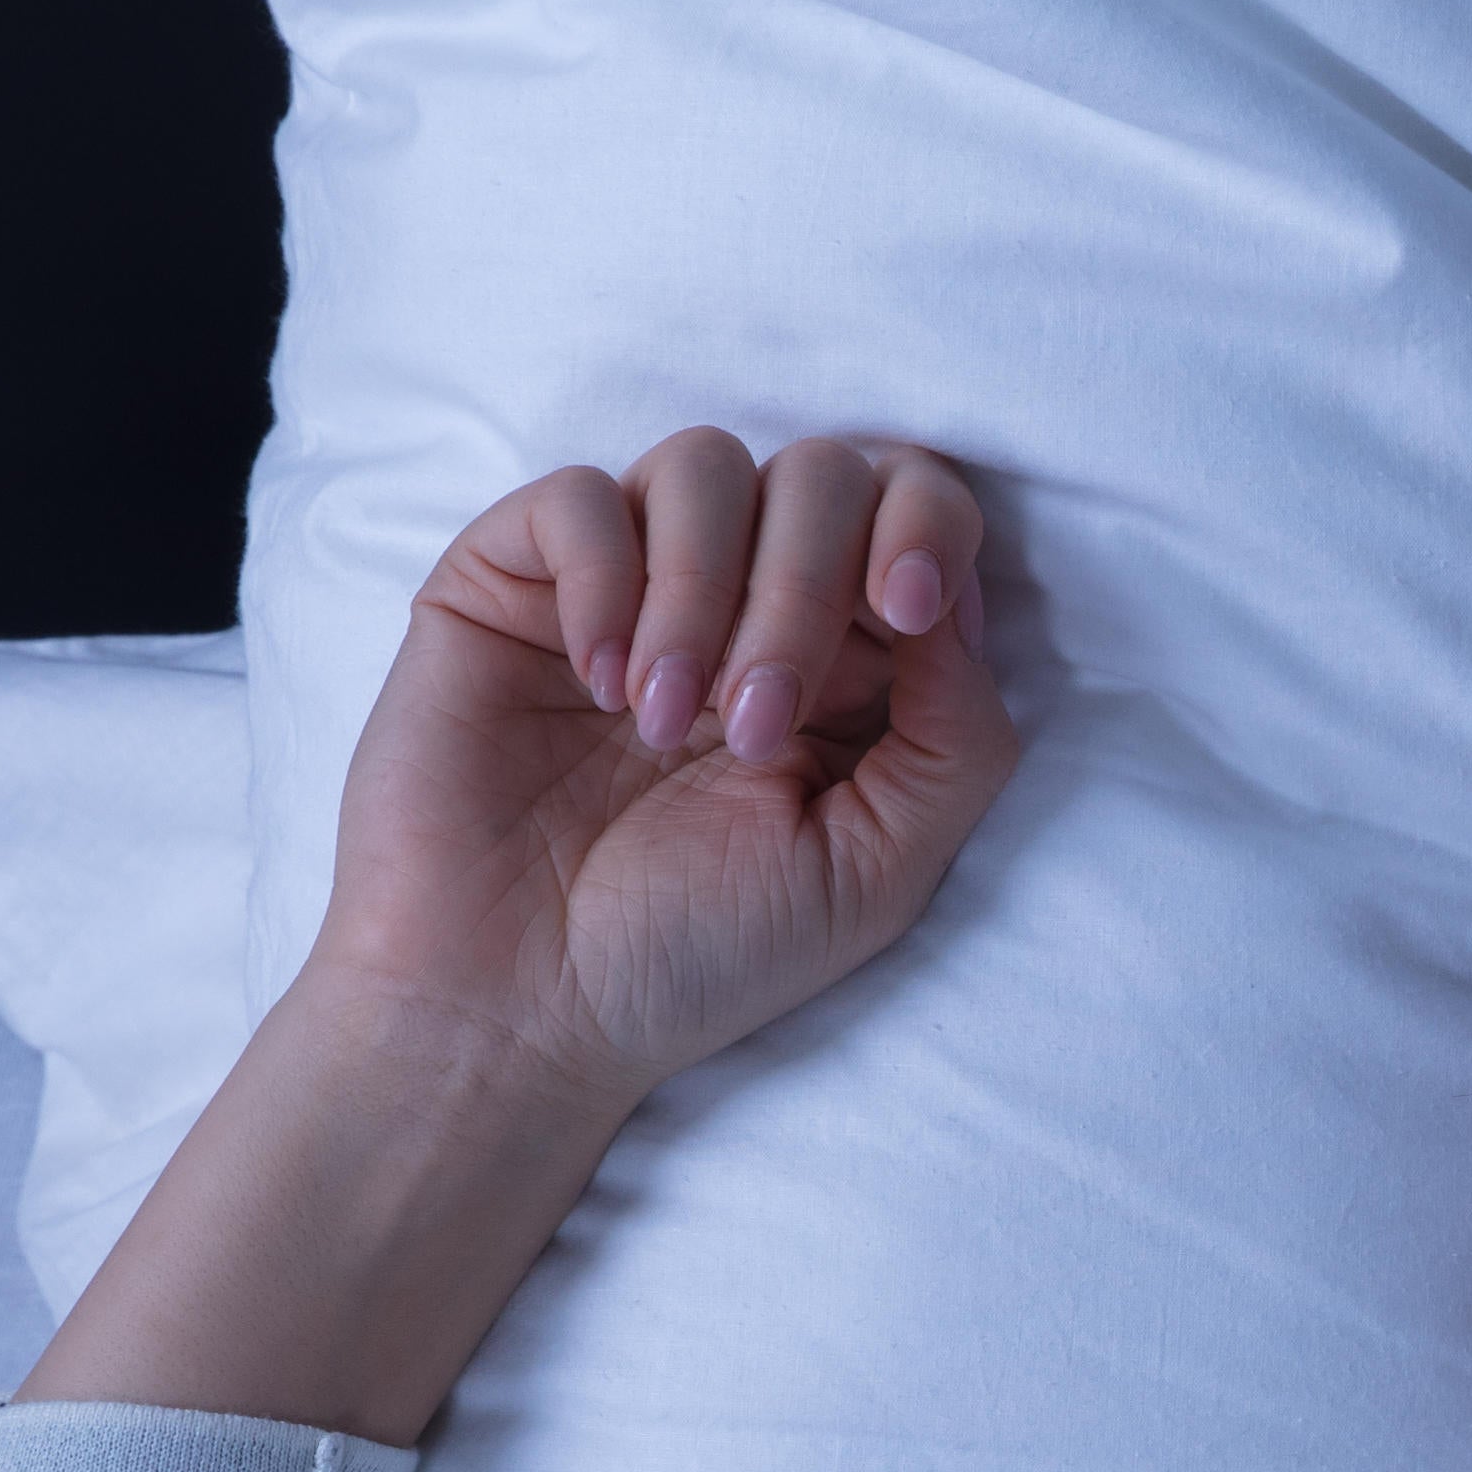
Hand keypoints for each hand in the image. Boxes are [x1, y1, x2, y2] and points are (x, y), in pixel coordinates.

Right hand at [315, 424, 1019, 1107]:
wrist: (516, 1007)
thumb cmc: (694, 952)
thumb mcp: (878, 868)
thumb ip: (957, 736)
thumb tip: (957, 599)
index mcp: (848, 664)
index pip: (913, 510)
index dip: (926, 530)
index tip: (911, 611)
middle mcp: (743, 603)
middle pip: (821, 471)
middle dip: (808, 588)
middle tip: (756, 728)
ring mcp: (629, 583)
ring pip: (703, 464)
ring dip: (706, 591)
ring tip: (664, 727)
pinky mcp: (514, 580)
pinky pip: (580, 495)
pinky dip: (607, 580)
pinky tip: (598, 686)